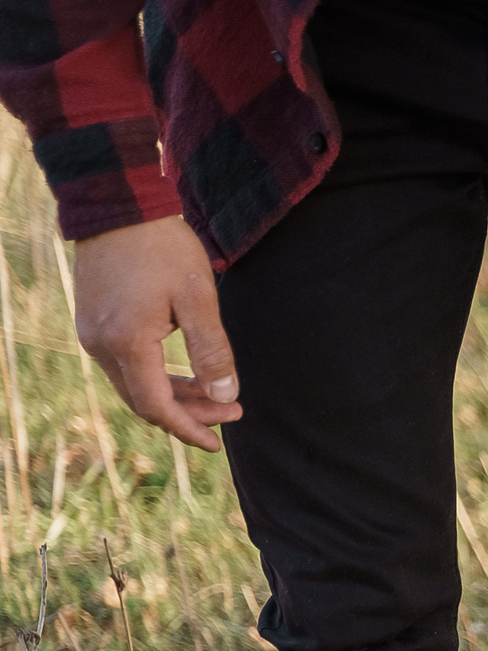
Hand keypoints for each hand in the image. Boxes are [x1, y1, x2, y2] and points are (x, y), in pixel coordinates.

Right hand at [72, 215, 239, 449]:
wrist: (120, 207)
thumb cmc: (163, 248)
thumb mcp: (198, 299)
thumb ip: (212, 351)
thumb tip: (226, 396)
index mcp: (126, 343)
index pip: (157, 407)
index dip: (189, 429)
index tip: (218, 442)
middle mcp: (100, 345)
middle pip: (144, 401)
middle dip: (189, 414)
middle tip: (232, 411)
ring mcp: (91, 334)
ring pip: (134, 385)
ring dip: (174, 396)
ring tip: (217, 396)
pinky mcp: (92, 323)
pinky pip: (125, 366)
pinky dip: (156, 377)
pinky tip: (187, 376)